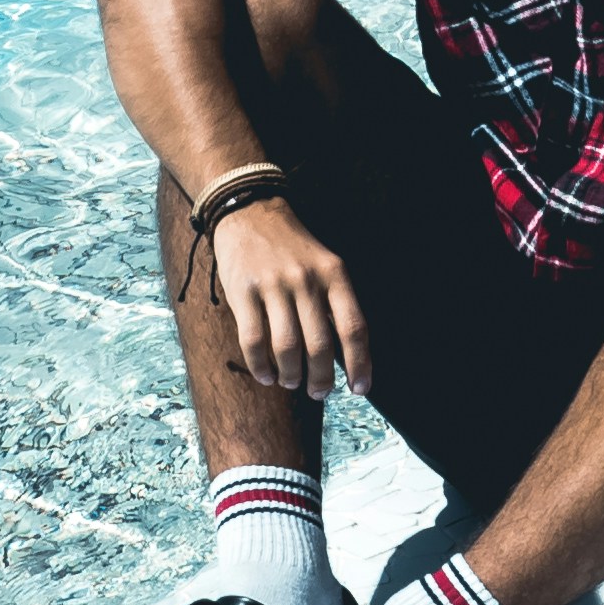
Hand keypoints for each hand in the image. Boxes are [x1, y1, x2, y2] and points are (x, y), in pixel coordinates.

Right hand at [210, 201, 372, 400]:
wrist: (250, 212)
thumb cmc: (293, 248)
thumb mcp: (325, 264)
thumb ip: (335, 304)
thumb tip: (348, 357)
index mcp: (333, 273)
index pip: (353, 326)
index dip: (360, 363)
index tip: (360, 389)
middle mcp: (306, 279)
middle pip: (320, 345)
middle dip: (321, 379)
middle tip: (319, 392)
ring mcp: (273, 285)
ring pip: (287, 348)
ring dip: (291, 376)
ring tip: (291, 382)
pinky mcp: (242, 291)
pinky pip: (253, 341)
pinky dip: (261, 367)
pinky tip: (266, 375)